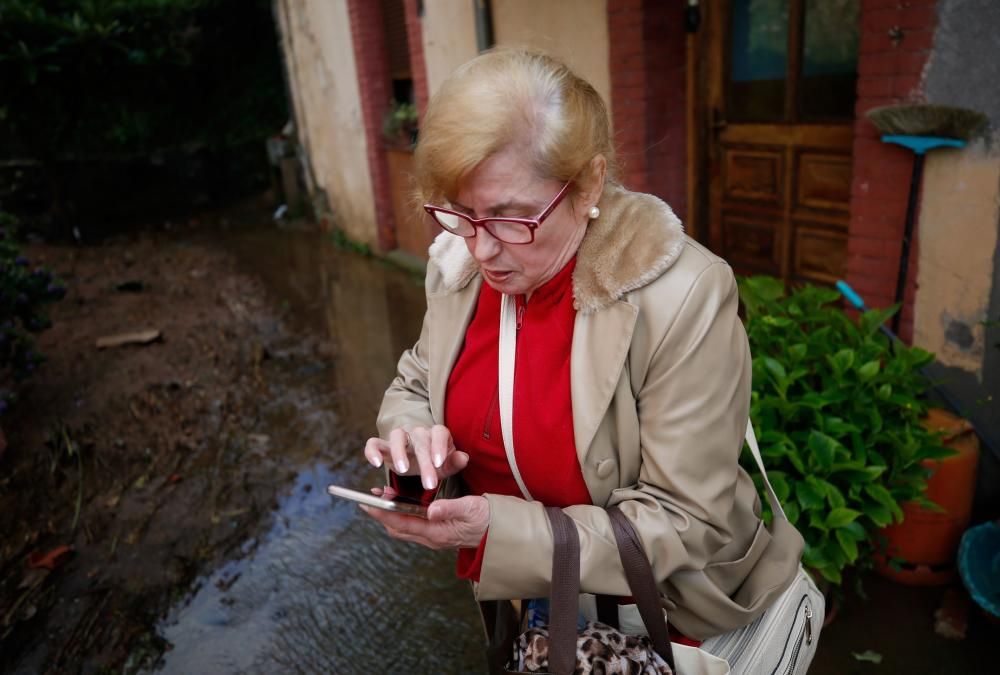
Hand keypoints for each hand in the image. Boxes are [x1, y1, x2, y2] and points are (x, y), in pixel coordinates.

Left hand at [361, 495, 489, 549]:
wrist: (502, 533)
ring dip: (391, 515)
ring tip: (383, 498)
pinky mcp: (438, 534)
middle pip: (397, 529)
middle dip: (381, 514)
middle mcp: (432, 539)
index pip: (401, 524)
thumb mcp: (472, 508)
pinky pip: (413, 527)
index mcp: (438, 533)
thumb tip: (431, 509)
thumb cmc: (489, 519)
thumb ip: (450, 508)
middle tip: (369, 498)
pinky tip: (402, 504)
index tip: (367, 503)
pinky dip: (402, 516)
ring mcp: (435, 538)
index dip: (382, 514)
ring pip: (404, 529)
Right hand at [364, 425, 467, 490]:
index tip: (439, 464)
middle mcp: (417, 432)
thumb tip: (464, 458)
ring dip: (399, 452)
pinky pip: (374, 443)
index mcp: (436, 433)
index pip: (439, 432)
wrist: (419, 461)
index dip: (439, 446)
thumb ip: (455, 462)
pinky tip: (376, 464)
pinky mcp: (383, 446)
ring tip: (402, 470)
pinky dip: (373, 451)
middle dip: (424, 463)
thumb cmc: (436, 462)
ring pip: (396, 436)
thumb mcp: (447, 465)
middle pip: (420, 440)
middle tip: (428, 484)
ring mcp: (400, 437)